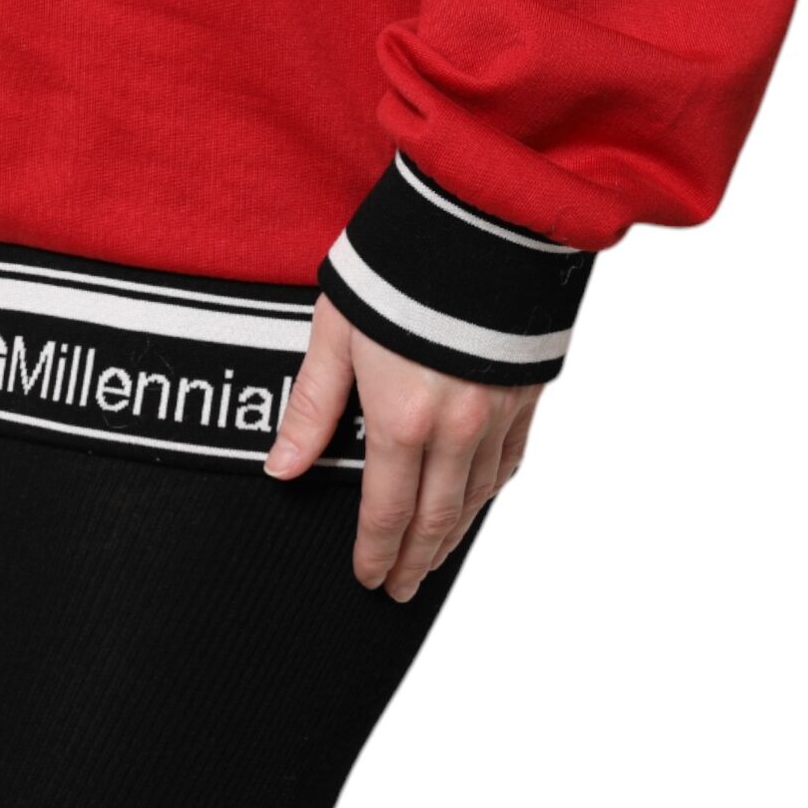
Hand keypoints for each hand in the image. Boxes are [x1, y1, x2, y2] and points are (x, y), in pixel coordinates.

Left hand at [264, 293, 543, 599]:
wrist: (476, 217)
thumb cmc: (397, 266)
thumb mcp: (337, 331)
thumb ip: (313, 406)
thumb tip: (281, 469)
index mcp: (402, 416)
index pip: (386, 511)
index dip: (376, 553)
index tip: (368, 579)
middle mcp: (456, 426)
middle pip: (434, 517)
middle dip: (415, 561)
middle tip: (401, 590)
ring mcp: (498, 412)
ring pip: (476, 497)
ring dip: (453, 535)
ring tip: (434, 559)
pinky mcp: (527, 391)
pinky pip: (510, 460)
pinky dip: (491, 491)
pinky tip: (479, 501)